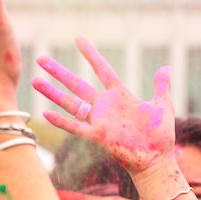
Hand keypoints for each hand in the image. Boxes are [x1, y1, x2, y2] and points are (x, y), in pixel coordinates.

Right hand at [32, 37, 175, 176]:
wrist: (157, 160)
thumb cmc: (160, 135)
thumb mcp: (162, 106)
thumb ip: (160, 86)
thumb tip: (166, 67)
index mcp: (119, 96)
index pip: (102, 70)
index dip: (90, 55)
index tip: (78, 39)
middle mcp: (105, 106)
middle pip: (76, 84)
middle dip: (58, 72)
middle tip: (41, 59)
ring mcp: (99, 121)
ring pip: (70, 103)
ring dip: (52, 93)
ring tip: (34, 81)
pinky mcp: (98, 136)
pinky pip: (75, 127)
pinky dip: (61, 121)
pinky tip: (45, 114)